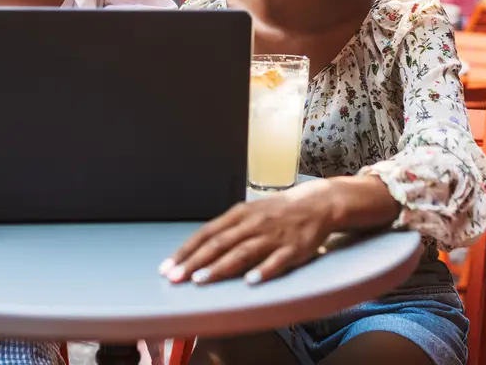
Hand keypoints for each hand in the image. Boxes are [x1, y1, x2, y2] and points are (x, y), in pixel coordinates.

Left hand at [160, 179, 337, 285]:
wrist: (317, 204)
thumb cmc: (278, 211)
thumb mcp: (250, 213)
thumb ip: (228, 230)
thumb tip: (200, 249)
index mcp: (240, 215)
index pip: (207, 233)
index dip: (186, 251)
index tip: (167, 267)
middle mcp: (253, 224)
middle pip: (220, 244)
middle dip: (195, 262)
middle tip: (175, 278)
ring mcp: (273, 237)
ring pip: (243, 252)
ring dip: (221, 267)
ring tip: (202, 280)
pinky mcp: (293, 249)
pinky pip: (277, 261)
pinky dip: (263, 271)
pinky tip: (251, 282)